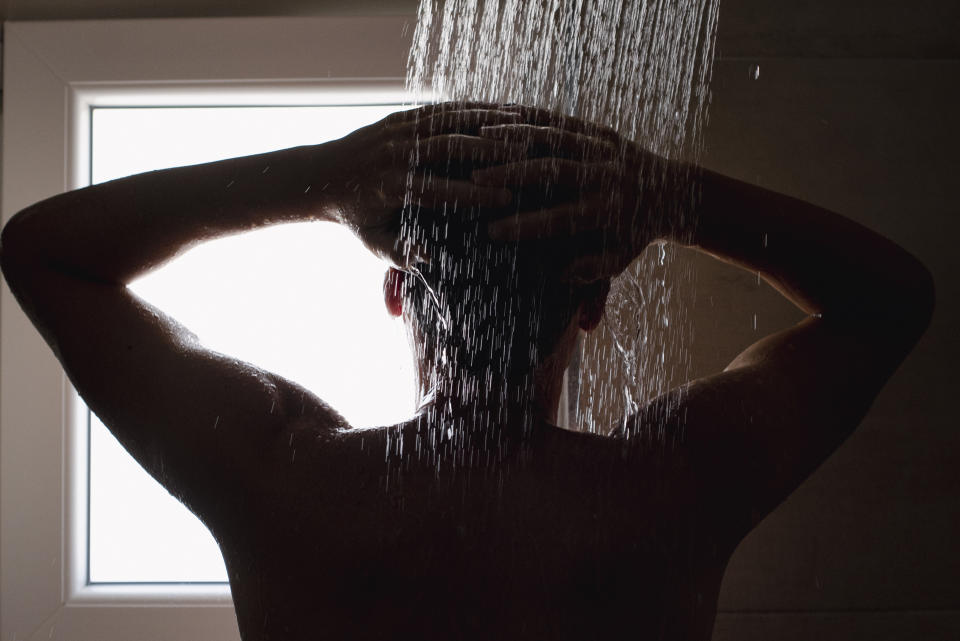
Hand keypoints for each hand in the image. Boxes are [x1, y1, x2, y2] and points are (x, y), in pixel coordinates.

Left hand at [326, 102, 530, 266]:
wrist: (322, 176)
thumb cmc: (354, 217)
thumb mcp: (372, 242)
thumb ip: (399, 253)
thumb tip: (430, 256)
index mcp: (390, 186)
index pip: (439, 189)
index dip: (473, 195)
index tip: (506, 200)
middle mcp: (395, 153)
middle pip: (449, 147)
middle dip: (490, 153)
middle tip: (526, 159)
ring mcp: (399, 129)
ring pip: (450, 121)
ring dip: (489, 124)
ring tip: (525, 129)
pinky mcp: (403, 116)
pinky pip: (444, 110)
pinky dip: (475, 110)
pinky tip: (504, 113)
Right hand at [472, 123, 680, 281]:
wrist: (674, 193)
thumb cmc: (636, 234)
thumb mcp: (619, 259)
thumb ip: (592, 270)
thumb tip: (559, 276)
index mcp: (609, 211)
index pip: (561, 218)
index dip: (526, 225)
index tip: (492, 232)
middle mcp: (607, 176)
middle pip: (555, 170)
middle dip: (513, 173)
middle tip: (475, 179)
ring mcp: (605, 148)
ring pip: (557, 137)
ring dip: (516, 137)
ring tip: (480, 138)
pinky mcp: (602, 131)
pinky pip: (563, 120)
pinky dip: (532, 116)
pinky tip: (501, 114)